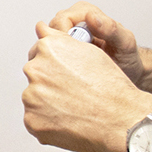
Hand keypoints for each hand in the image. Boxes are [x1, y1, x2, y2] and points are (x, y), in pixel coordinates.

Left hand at [22, 20, 151, 151]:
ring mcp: (31, 96)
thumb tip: (41, 28)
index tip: (64, 74)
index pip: (38, 53)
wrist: (121, 119)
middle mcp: (35, 69)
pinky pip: (35, 120)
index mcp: (48, 48)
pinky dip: (47, 122)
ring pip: (34, 99)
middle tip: (72, 94)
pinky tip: (68, 121)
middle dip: (49, 83)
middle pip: (35, 76)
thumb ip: (58, 37)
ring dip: (47, 103)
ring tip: (73, 109)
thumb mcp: (88, 50)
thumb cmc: (110, 87)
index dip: (54, 64)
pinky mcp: (32, 120)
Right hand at [44, 1, 148, 87]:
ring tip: (75, 65)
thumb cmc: (127, 56)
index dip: (64, 38)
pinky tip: (70, 69)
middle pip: (49, 31)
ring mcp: (65, 34)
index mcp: (85, 12)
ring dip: (57, 56)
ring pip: (46, 43)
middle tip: (77, 61)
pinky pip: (49, 53)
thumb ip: (111, 29)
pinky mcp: (61, 48)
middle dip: (59, 48)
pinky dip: (56, 62)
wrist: (127, 71)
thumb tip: (91, 17)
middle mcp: (72, 20)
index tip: (76, 53)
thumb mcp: (125, 43)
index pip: (60, 21)